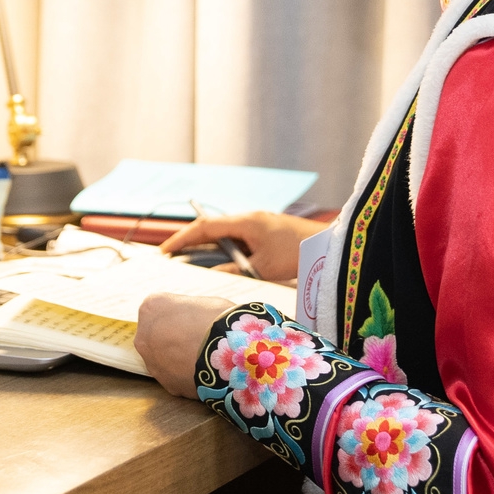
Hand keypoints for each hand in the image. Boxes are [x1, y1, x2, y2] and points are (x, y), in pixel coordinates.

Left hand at [135, 293, 234, 397]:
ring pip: (163, 359)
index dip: (178, 315)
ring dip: (177, 358)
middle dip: (172, 337)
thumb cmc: (217, 318)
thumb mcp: (197, 302)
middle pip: (155, 335)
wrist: (230, 351)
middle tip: (195, 338)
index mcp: (150, 308)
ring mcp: (152, 363)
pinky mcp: (166, 384)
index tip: (192, 319)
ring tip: (201, 356)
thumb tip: (187, 319)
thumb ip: (183, 311)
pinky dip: (186, 374)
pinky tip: (203, 370)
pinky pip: (175, 377)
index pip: (159, 310)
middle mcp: (144, 336)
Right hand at [159, 212, 329, 281]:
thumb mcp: (262, 267)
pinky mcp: (266, 233)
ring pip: (225, 235)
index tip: (165, 251)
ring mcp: (258, 225)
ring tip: (191, 264)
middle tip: (172, 258)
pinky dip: (226, 251)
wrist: (328, 245)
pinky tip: (222, 265)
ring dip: (209, 247)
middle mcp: (249, 219)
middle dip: (191, 242)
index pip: (205, 227)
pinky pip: (238, 240)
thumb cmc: (297, 253)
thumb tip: (212, 274)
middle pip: (212, 228)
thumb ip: (235, 270)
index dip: (182, 238)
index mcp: (245, 222)